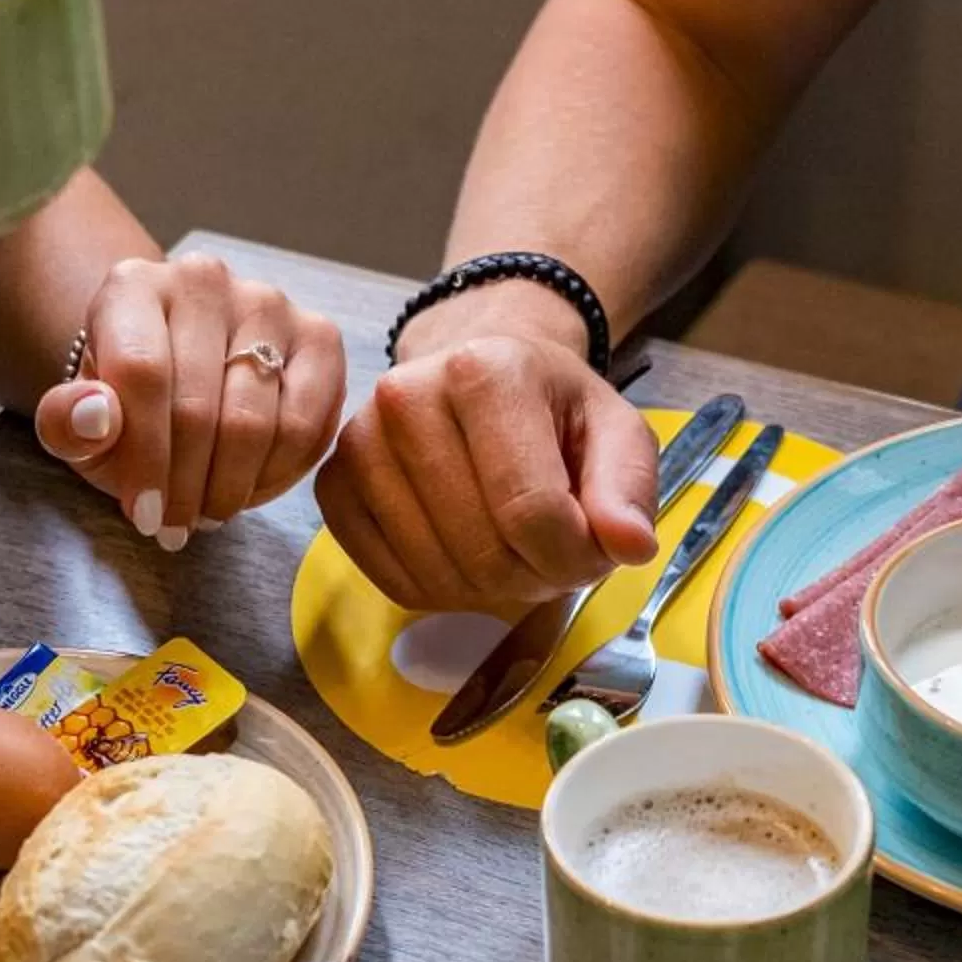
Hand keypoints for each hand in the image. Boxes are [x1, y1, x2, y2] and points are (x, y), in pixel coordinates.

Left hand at [32, 254, 347, 548]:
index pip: (143, 374)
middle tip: (176, 527)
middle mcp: (205, 280)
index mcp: (133, 286)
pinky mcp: (318, 337)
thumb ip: (65, 423)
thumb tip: (95, 417)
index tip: (143, 516)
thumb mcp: (78, 422)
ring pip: (256, 422)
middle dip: (185, 486)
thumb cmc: (125, 404)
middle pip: (199, 406)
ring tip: (208, 509)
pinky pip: (306, 425)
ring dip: (230, 487)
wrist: (178, 373)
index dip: (146, 457)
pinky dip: (278, 474)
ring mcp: (268, 304)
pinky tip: (249, 488)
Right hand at [315, 325, 661, 612]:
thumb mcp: (614, 430)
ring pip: (439, 575)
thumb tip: (629, 545)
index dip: (574, 558)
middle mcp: (405, 397)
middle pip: (484, 552)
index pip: (533, 511)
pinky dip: (443, 591)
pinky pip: (395, 583)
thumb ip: (628, 487)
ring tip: (512, 548)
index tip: (592, 548)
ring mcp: (359, 444)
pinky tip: (466, 554)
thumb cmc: (549, 408)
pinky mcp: (333, 487)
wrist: (474, 380)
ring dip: (491, 589)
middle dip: (535, 575)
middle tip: (552, 550)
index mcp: (483, 370)